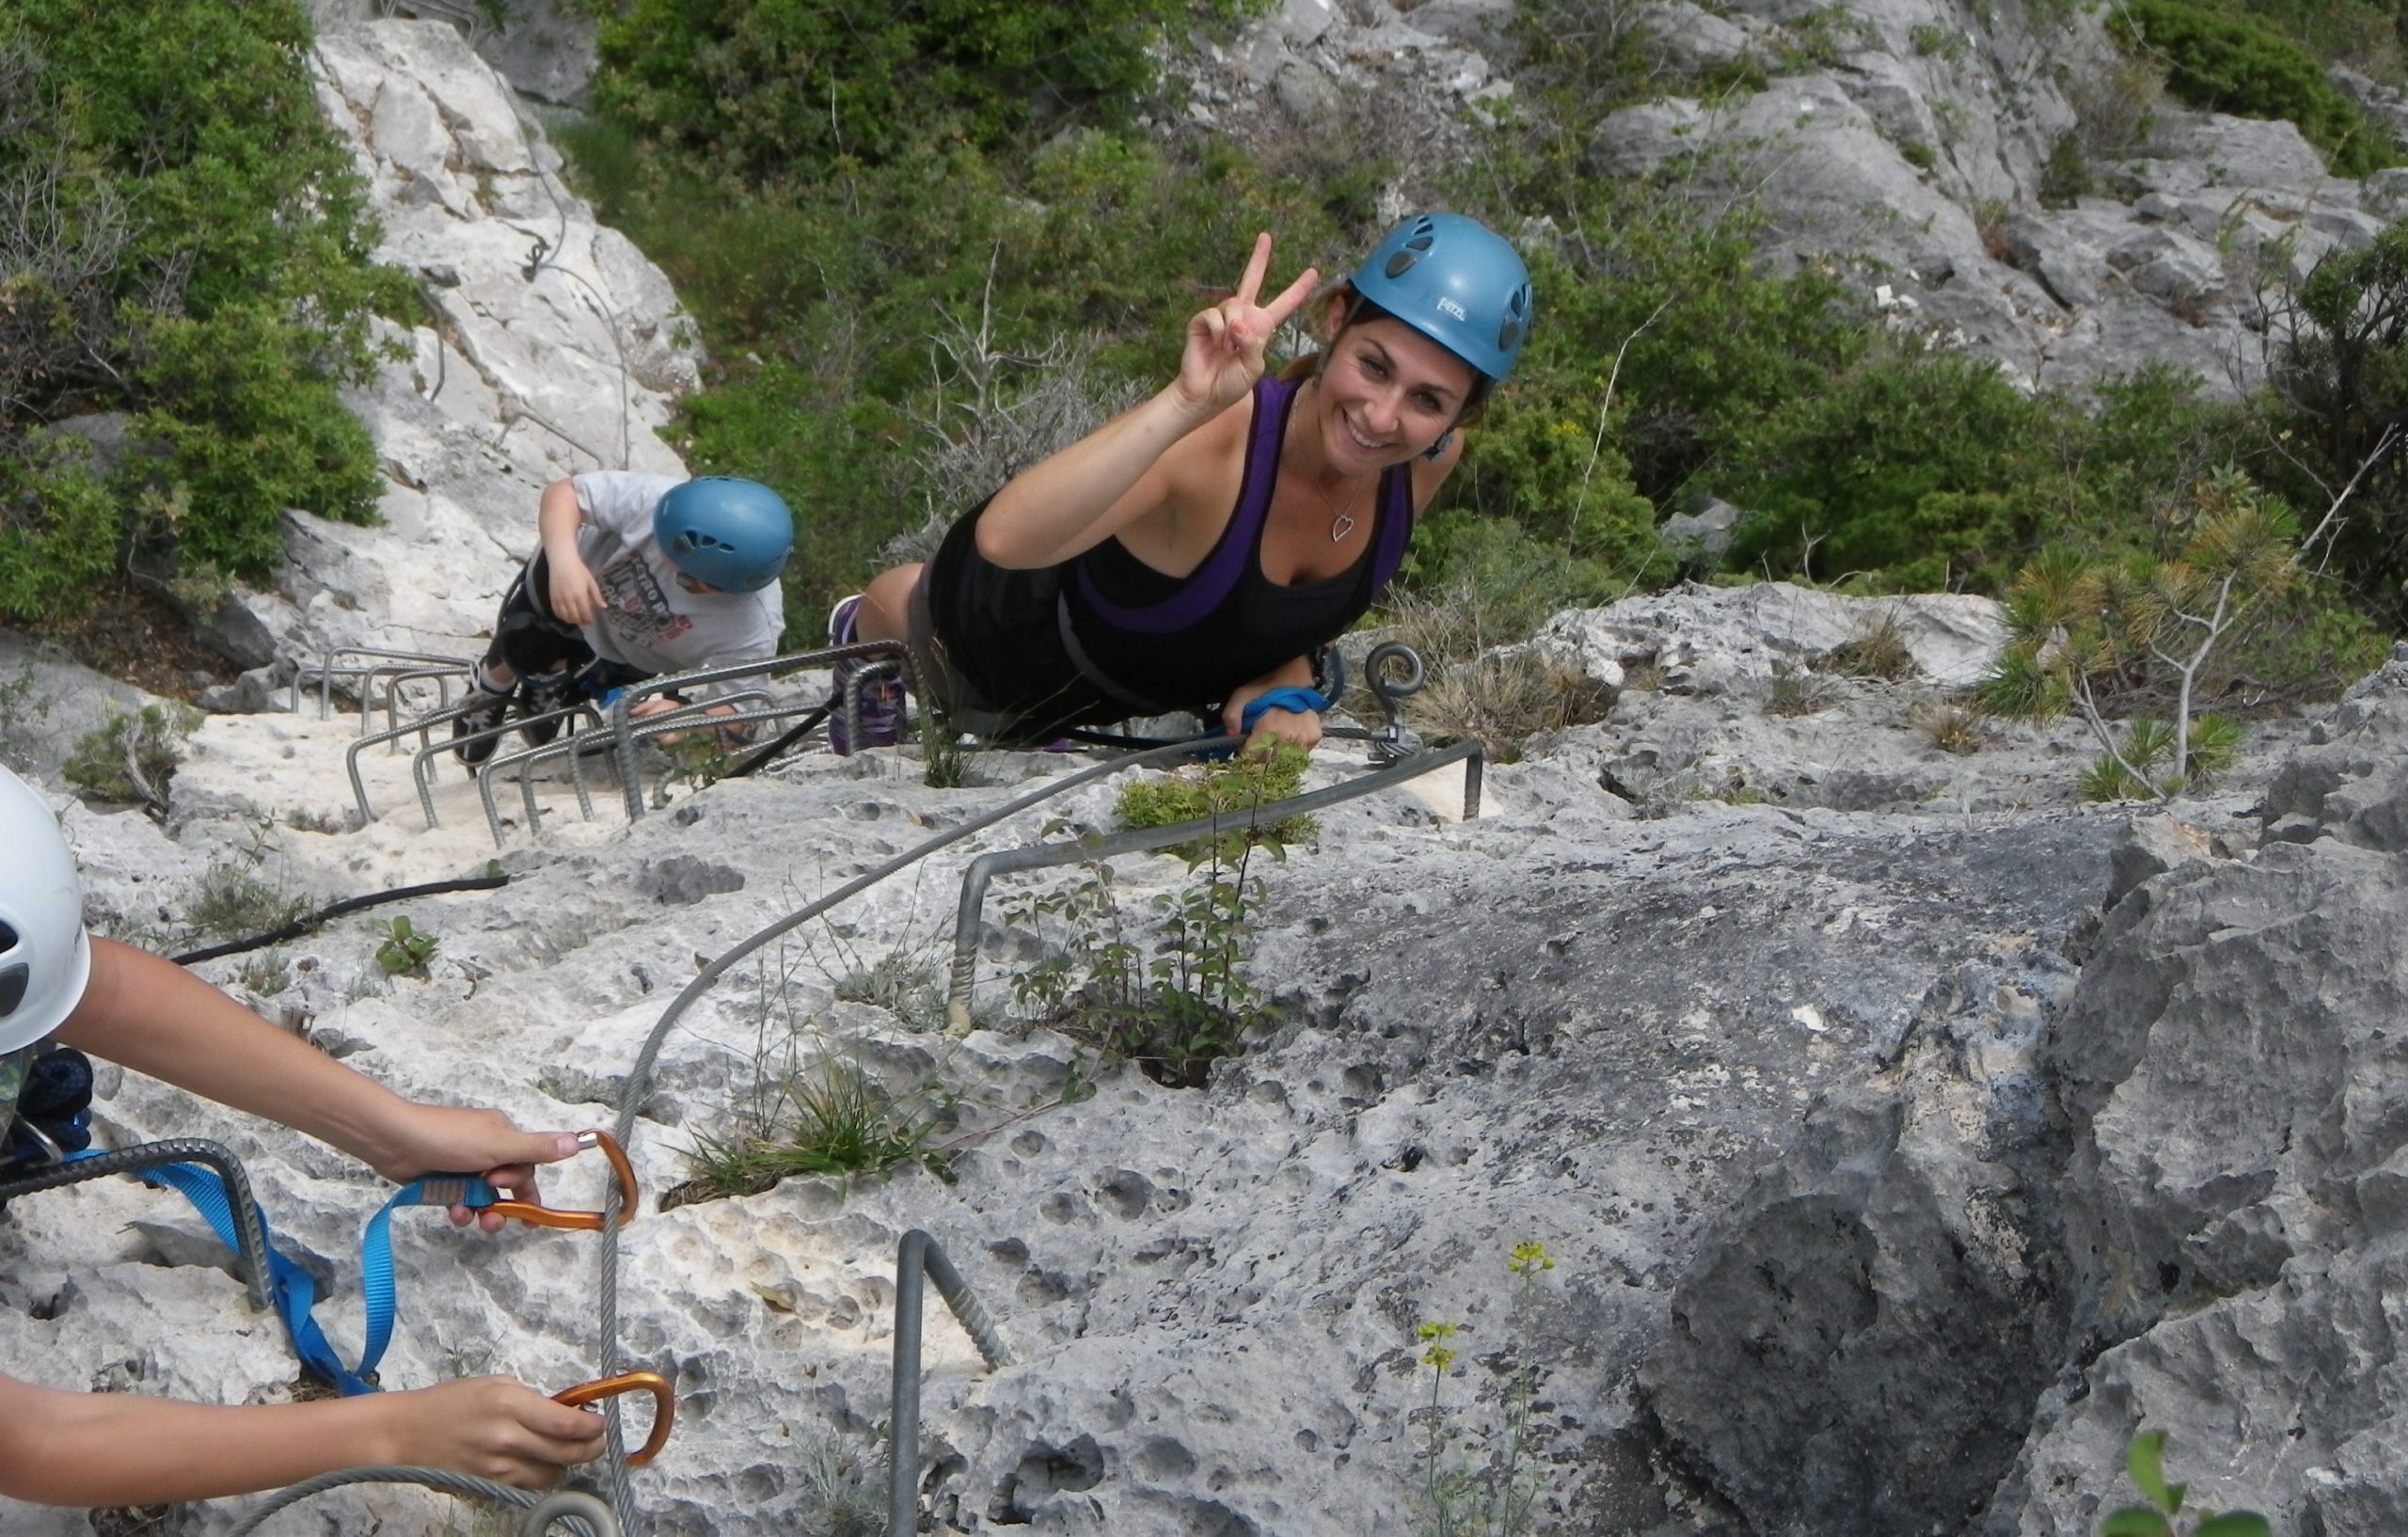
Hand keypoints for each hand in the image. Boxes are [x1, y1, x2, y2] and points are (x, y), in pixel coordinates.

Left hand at [364, 1104, 585, 1233]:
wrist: (394, 1140)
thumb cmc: (449, 1139)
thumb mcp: (498, 1146)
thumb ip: (537, 1149)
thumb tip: (579, 1142)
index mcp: (503, 1136)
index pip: (527, 1167)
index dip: (522, 1187)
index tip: (512, 1197)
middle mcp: (486, 1149)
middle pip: (507, 1186)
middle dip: (504, 1205)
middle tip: (492, 1217)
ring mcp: (464, 1166)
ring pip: (484, 1197)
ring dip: (479, 1211)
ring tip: (468, 1217)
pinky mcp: (443, 1180)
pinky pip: (461, 1200)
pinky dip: (459, 1208)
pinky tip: (451, 1210)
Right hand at [378, 1377, 608, 1488]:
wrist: (408, 1433)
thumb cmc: (452, 1401)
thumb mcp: (497, 1385)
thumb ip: (533, 1400)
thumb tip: (568, 1412)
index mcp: (510, 1404)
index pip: (567, 1424)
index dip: (593, 1427)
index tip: (602, 1423)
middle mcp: (507, 1438)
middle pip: (567, 1453)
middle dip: (591, 1447)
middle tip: (597, 1440)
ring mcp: (499, 1467)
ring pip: (553, 1474)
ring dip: (568, 1463)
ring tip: (568, 1449)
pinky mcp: (491, 1485)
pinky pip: (531, 1485)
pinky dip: (544, 1474)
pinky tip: (542, 1461)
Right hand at [548, 556, 603, 626]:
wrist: (562, 561)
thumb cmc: (579, 569)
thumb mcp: (591, 581)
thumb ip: (597, 595)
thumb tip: (604, 607)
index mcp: (580, 595)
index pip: (585, 613)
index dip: (589, 620)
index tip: (593, 622)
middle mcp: (568, 599)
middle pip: (574, 617)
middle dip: (581, 622)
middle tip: (586, 621)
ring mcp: (559, 599)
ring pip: (565, 616)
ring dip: (572, 621)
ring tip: (577, 619)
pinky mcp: (552, 597)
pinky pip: (556, 612)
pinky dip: (562, 616)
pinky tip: (567, 615)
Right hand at [1176, 233, 1318, 417]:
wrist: (1205, 393)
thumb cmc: (1232, 384)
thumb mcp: (1254, 368)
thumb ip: (1253, 344)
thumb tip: (1238, 324)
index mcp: (1261, 327)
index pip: (1284, 304)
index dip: (1298, 289)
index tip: (1313, 272)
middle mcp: (1242, 316)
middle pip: (1252, 280)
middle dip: (1259, 258)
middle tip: (1266, 237)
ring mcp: (1222, 317)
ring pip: (1233, 303)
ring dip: (1232, 329)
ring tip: (1227, 349)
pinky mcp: (1202, 322)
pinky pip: (1213, 315)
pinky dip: (1217, 331)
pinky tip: (1215, 345)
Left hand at [1222, 684, 1322, 752]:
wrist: (1296, 675)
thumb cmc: (1268, 685)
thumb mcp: (1243, 694)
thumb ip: (1231, 714)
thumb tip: (1230, 735)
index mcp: (1271, 728)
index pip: (1252, 756)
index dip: (1245, 751)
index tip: (1245, 742)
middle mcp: (1290, 737)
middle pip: (1267, 760)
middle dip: (1259, 752)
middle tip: (1259, 736)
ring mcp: (1305, 739)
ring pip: (1283, 759)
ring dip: (1275, 751)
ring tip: (1274, 734)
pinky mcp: (1314, 738)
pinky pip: (1298, 753)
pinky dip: (1290, 748)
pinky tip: (1287, 734)